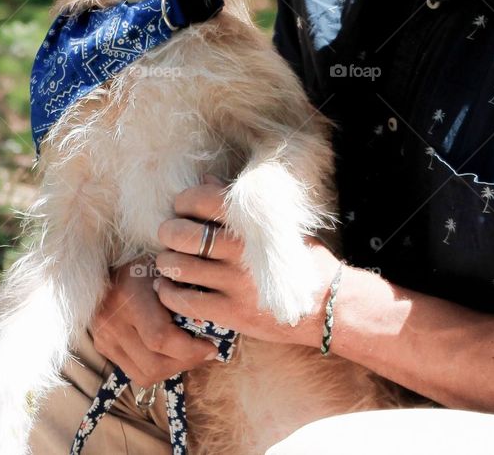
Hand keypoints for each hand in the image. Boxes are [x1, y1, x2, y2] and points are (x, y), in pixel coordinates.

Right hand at [91, 257, 219, 386]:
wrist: (107, 264)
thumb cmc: (147, 262)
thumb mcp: (166, 268)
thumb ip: (184, 294)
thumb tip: (214, 325)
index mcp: (130, 293)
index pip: (160, 338)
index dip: (190, 350)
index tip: (211, 346)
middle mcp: (111, 319)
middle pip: (154, 363)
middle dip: (185, 362)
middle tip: (204, 352)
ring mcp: (103, 336)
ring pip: (145, 374)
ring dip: (173, 369)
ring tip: (189, 353)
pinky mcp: (101, 346)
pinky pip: (134, 372)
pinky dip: (157, 369)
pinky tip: (170, 354)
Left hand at [154, 177, 341, 348]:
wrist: (327, 306)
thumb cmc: (302, 258)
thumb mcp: (279, 226)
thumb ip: (241, 206)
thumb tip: (206, 180)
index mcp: (254, 224)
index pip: (205, 201)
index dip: (185, 200)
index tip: (181, 205)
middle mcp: (242, 252)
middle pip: (185, 235)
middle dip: (168, 231)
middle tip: (167, 232)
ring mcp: (235, 284)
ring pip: (181, 268)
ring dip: (166, 261)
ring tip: (166, 259)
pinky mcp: (232, 313)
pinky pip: (186, 301)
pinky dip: (169, 293)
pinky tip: (166, 287)